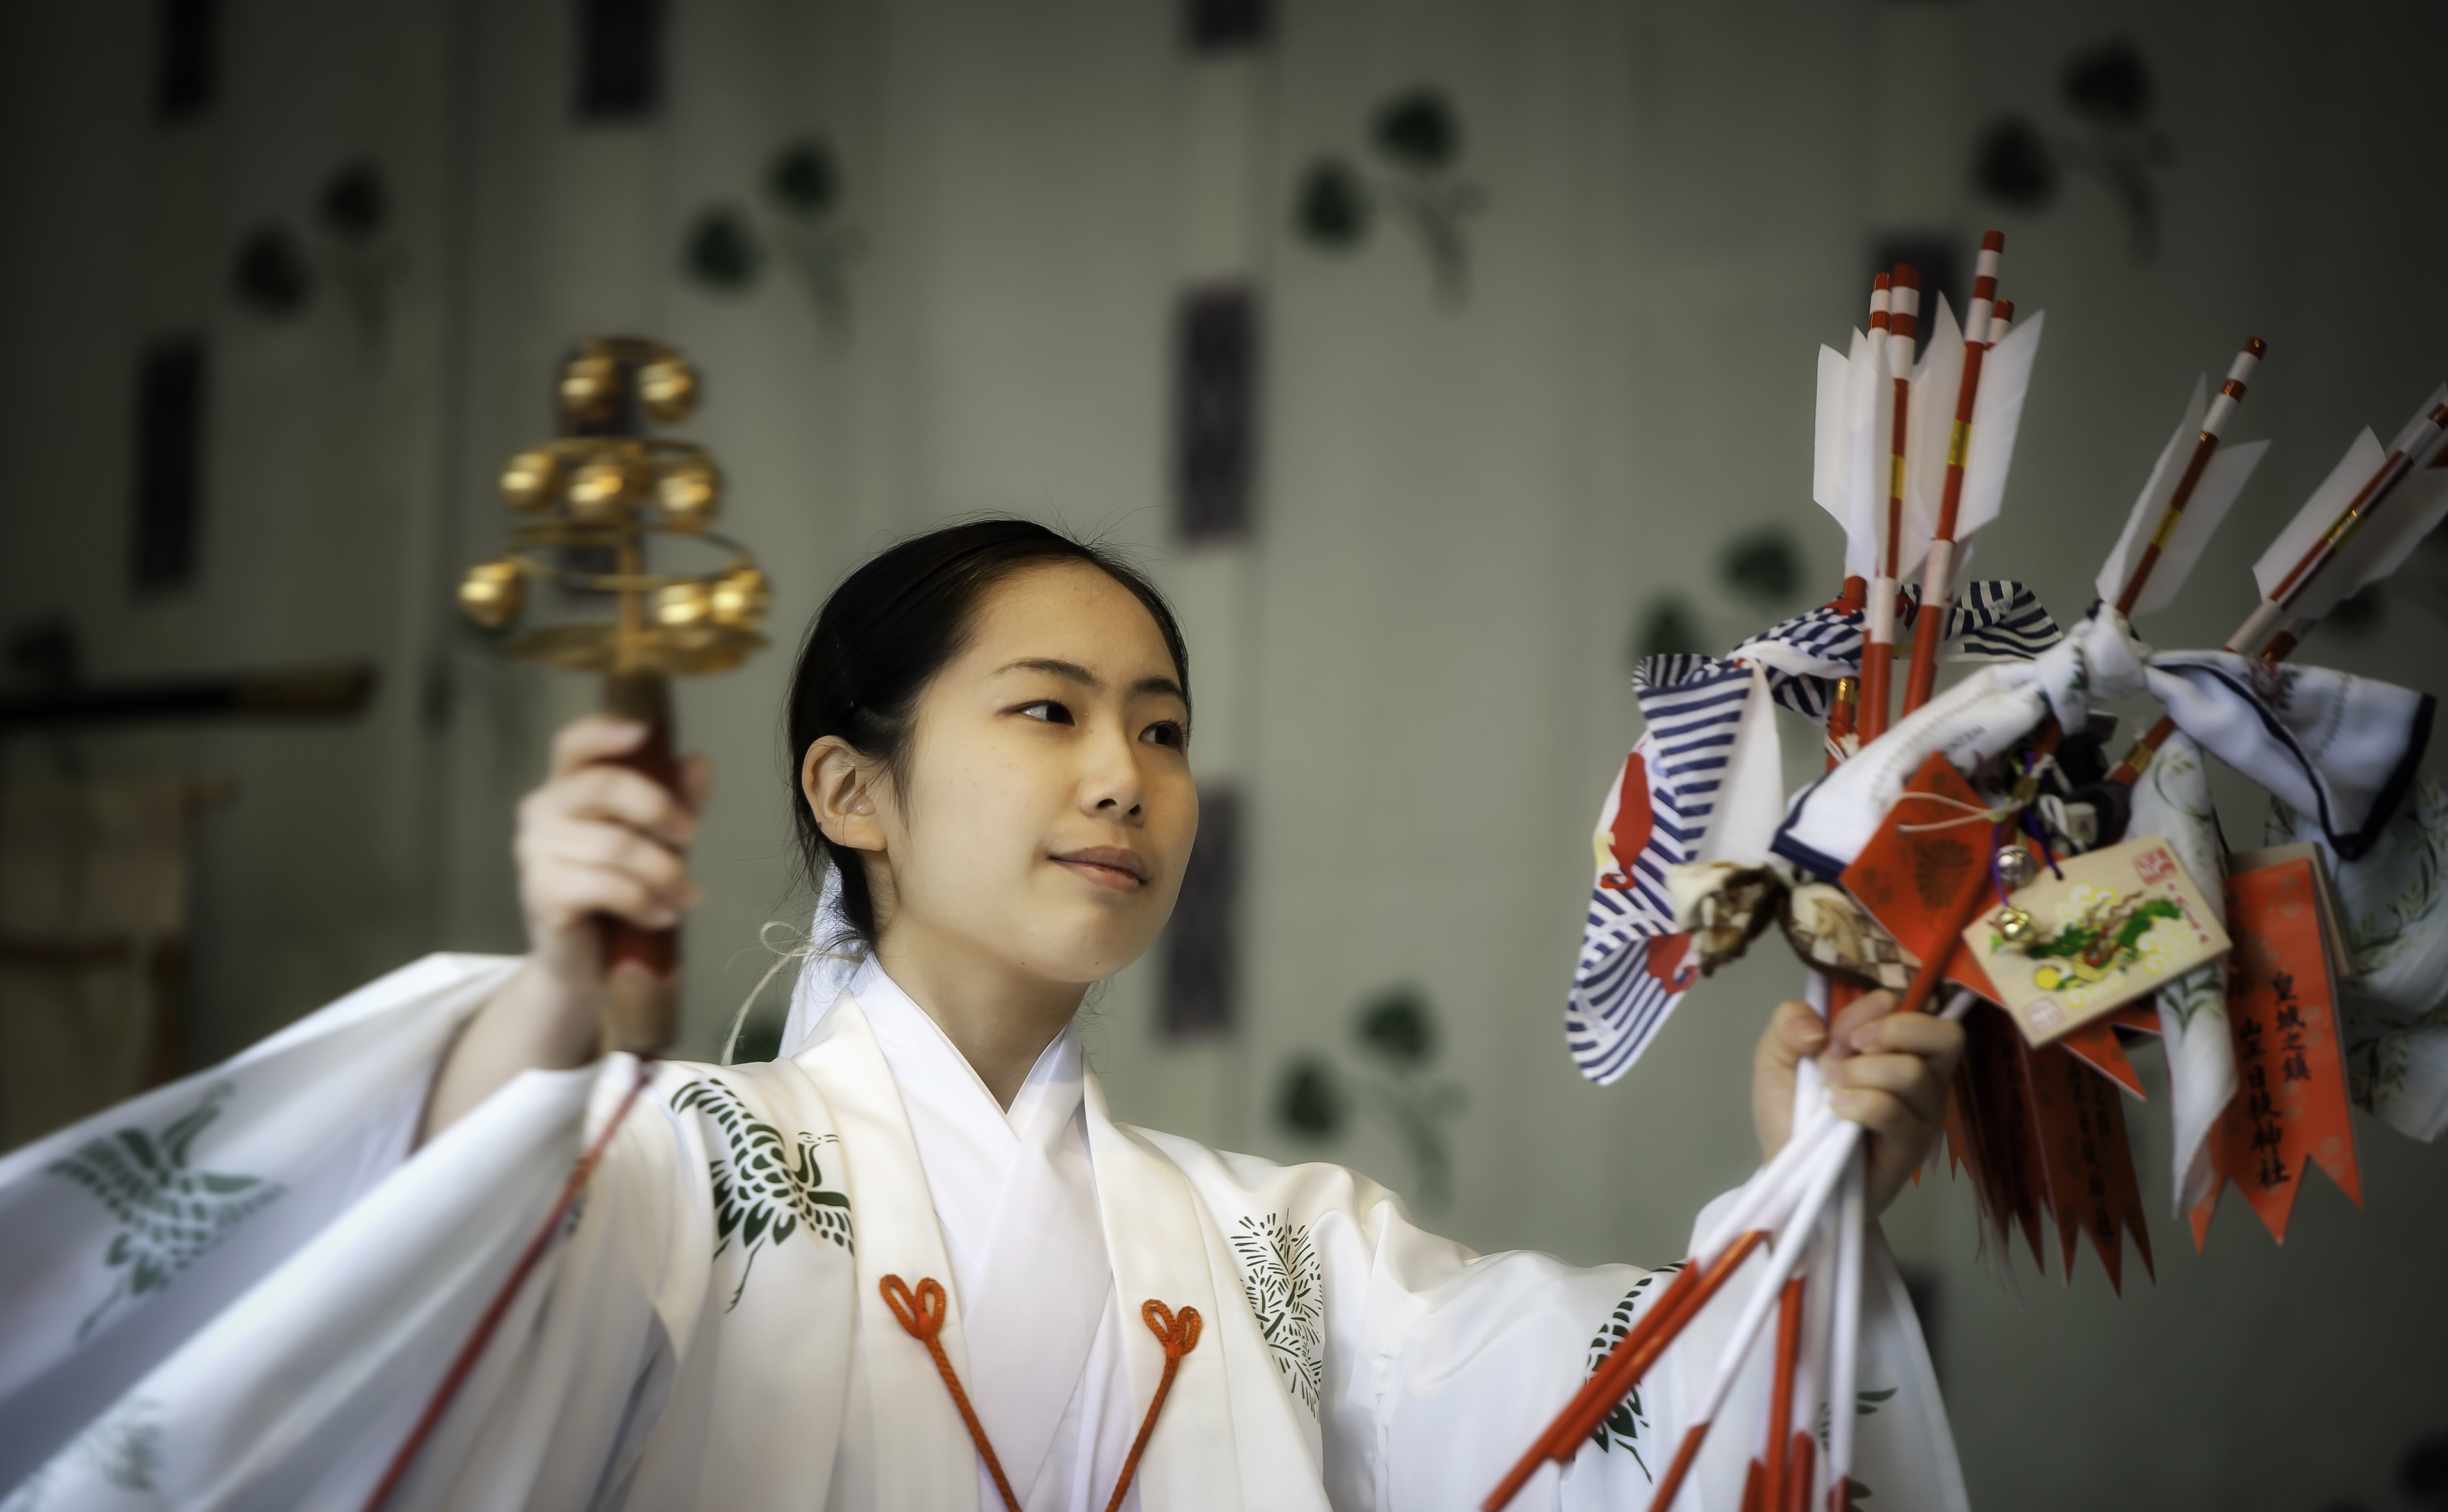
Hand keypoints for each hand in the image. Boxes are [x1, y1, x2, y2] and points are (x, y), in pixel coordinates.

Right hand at [421, 716, 709, 1141]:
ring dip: (664, 873)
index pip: (573, 745)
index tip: (644, 732)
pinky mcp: (540, 894)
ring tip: (687, 898)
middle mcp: (541, 811)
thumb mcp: (657, 843)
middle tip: (692, 839)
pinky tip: (661, 917)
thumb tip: (698, 762)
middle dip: (658, 809)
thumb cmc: (622, 893)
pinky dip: (643, 901)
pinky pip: (604, 885)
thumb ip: (676, 802)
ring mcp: (534, 852)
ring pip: (614, 845)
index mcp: (567, 787)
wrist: (590, 965)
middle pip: (600, 787)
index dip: (604, 732)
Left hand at [1752, 990, 1964, 1215]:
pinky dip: (1859, 1104)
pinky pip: (1894, 1112)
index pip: (1909, 1005)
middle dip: (1891, 1031)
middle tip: (1849, 1049)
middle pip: (1946, 1035)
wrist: (1787, 1174)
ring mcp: (1922, 1112)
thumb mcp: (1776, 1057)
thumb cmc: (1790, 1113)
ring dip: (1861, 1073)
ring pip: (1913, 1073)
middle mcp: (1920, 1074)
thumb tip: (1817, 1023)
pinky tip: (1837, 1113)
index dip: (1867, 1010)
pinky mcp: (1912, 1146)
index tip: (1831, 1034)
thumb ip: (1788, 1022)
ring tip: (1831, 1090)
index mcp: (1894, 1045)